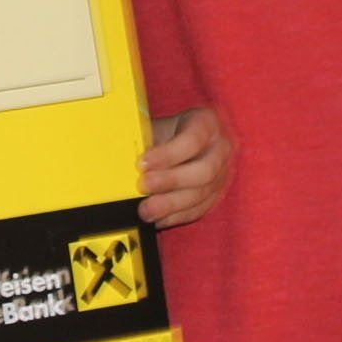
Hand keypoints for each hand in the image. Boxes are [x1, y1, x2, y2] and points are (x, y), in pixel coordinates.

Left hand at [140, 107, 233, 227]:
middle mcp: (220, 148)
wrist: (188, 138)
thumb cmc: (171, 131)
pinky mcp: (216, 194)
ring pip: (202, 194)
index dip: (168, 154)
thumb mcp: (160, 126)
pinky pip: (199, 209)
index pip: (193, 139)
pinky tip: (158, 218)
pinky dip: (176, 216)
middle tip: (143, 186)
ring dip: (171, 205)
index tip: (142, 164)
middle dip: (171, 181)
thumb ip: (146, 139)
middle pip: (204, 171)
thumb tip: (119, 154)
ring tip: (146, 210)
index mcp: (207, 123)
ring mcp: (223, 173)